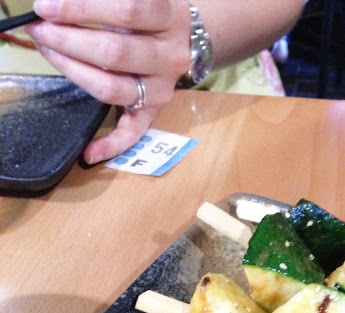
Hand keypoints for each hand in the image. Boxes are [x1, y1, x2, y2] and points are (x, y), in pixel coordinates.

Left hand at [25, 0, 191, 163]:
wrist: (191, 38)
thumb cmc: (153, 13)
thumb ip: (107, 1)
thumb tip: (58, 7)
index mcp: (169, 18)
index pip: (126, 10)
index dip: (81, 8)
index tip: (46, 7)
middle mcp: (170, 57)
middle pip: (115, 52)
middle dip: (68, 41)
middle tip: (41, 31)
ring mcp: (163, 89)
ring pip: (114, 88)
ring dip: (74, 73)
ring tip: (49, 53)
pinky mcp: (155, 112)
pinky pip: (133, 133)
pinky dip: (111, 145)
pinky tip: (88, 153)